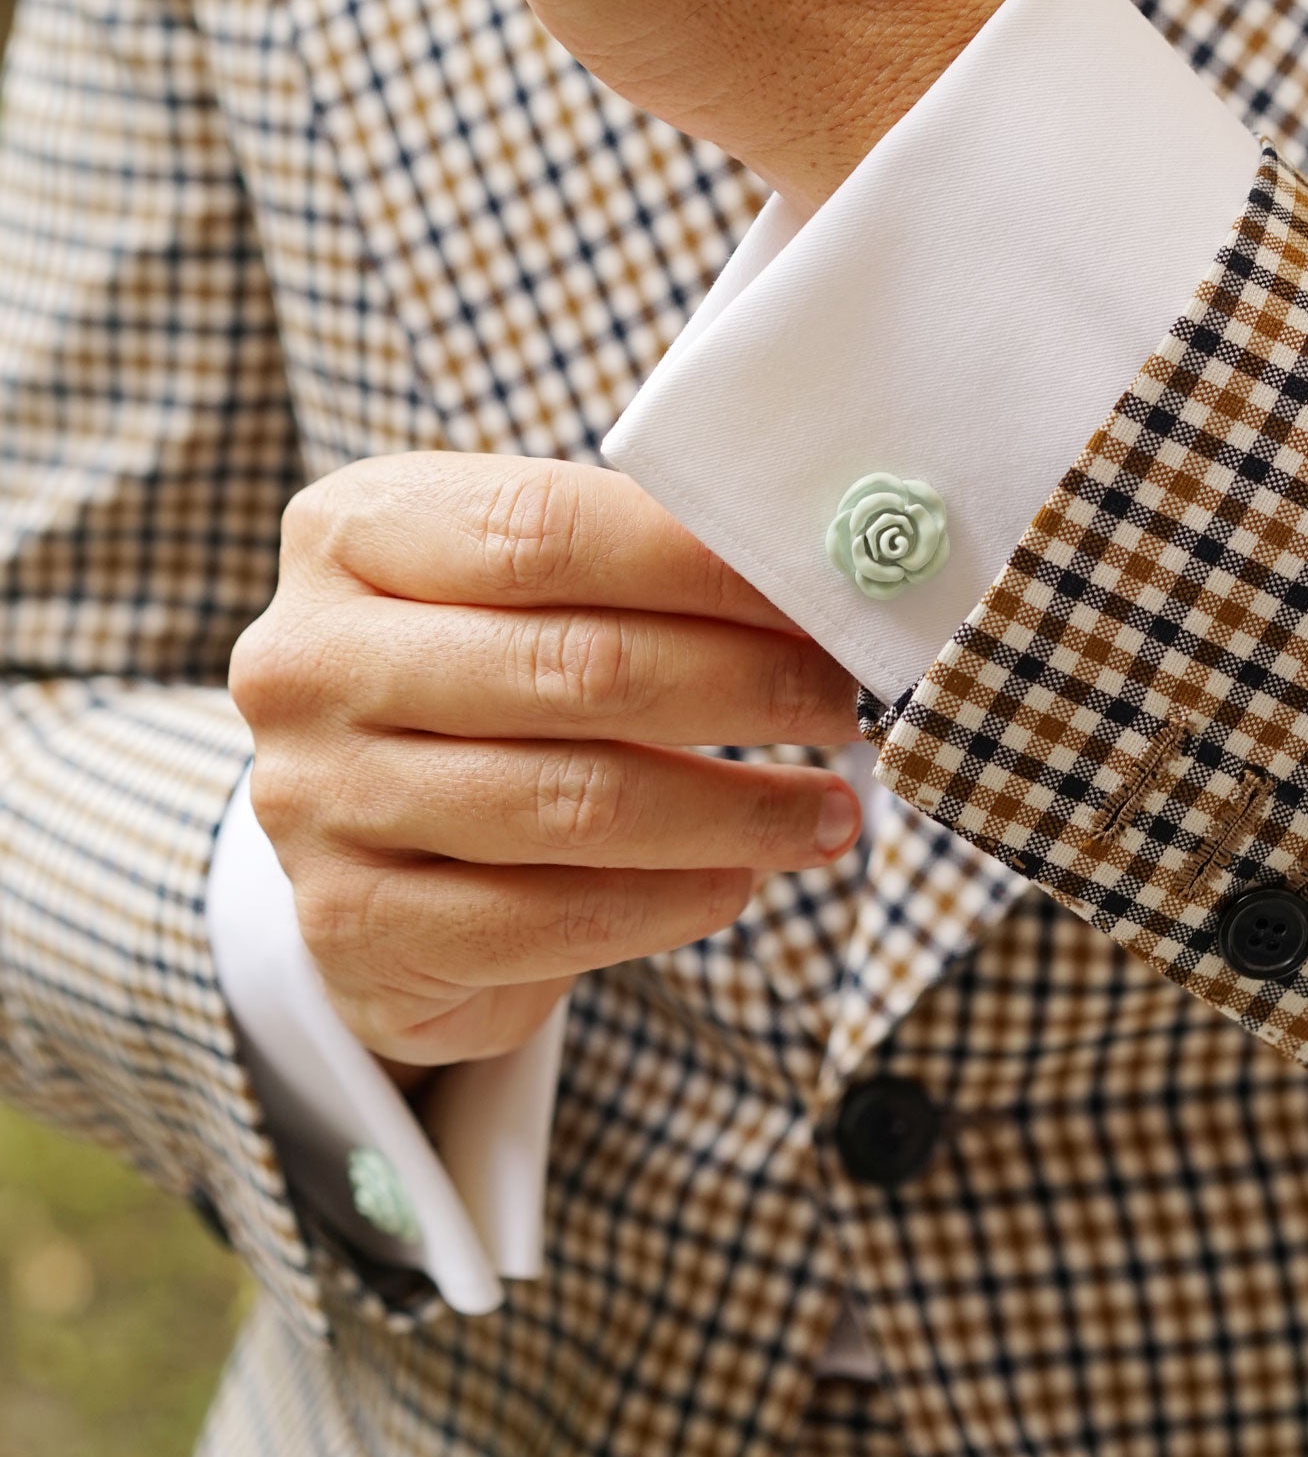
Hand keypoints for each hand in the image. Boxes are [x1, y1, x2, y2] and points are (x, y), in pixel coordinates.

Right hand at [227, 453, 862, 1068]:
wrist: (364, 840)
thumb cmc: (478, 680)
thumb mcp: (510, 587)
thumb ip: (625, 559)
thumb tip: (817, 573)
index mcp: (349, 532)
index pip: (545, 530)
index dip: (703, 564)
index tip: (824, 588)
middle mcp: (308, 660)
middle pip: (573, 669)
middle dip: (744, 687)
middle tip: (849, 703)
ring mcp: (314, 799)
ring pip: (571, 804)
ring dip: (733, 811)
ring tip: (830, 813)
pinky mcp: (350, 926)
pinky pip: (543, 920)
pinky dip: (668, 903)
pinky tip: (739, 882)